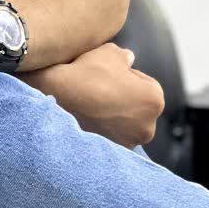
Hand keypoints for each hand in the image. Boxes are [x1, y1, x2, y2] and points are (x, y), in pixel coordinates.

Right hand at [45, 42, 165, 147]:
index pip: (145, 84)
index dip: (126, 76)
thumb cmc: (86, 74)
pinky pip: (110, 138)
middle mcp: (148, 127)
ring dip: (112, 115)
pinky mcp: (109, 155)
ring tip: (91, 105)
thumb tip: (128, 59)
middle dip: (123, 99)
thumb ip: (124, 55)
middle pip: (137, 107)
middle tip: (99, 90)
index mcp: (155, 100)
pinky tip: (87, 118)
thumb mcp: (108, 52)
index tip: (108, 75)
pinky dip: (102, 130)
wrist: (54, 99)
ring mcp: (129, 144)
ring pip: (124, 124)